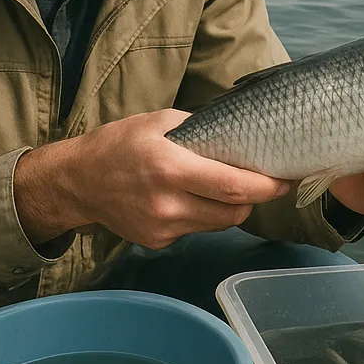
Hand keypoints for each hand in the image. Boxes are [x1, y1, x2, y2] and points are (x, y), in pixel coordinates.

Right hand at [14, 109, 290, 249]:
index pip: (233, 188)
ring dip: (230, 208)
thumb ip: (200, 129)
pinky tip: (191, 198)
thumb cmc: (119, 144)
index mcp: (170, 168)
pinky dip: (204, 216)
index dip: (266, 188)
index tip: (285, 180)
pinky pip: (197, 230)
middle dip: (254, 199)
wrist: (78, 181)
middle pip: (233, 213)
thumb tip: (239, 136)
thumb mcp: (159, 121)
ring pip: (219, 224)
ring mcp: (163, 228)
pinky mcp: (158, 242)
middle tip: (264, 182)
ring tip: (225, 187)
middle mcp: (168, 203)